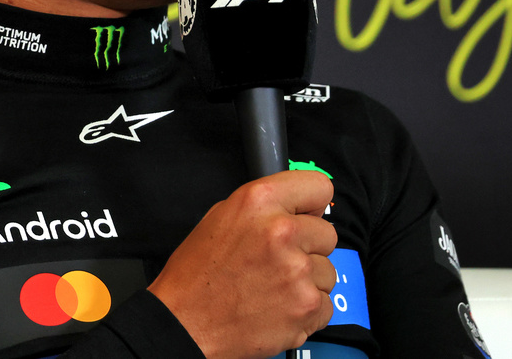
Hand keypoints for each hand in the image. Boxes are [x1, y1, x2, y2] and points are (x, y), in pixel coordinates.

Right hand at [148, 170, 337, 358]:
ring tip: (273, 287)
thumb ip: (265, 208)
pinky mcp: (306, 307)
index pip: (319, 187)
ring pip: (327, 272)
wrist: (184, 324)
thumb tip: (297, 208)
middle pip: (328, 234)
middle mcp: (282, 232)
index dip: (311, 204)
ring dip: (307, 281)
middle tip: (279, 261)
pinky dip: (307, 311)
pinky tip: (279, 308)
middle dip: (308, 247)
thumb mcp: (221, 217)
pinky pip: (326, 305)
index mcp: (260, 201)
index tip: (305, 216)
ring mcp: (297, 271)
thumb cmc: (197, 275)